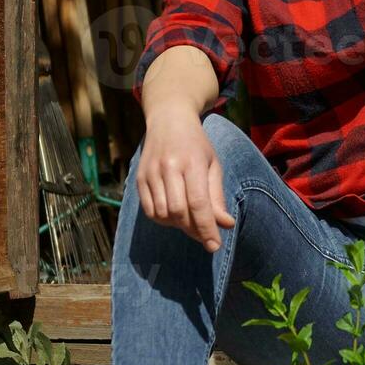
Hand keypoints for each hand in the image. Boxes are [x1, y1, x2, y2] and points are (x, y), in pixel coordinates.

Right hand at [136, 105, 236, 251]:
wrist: (168, 119)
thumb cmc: (196, 145)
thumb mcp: (213, 164)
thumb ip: (217, 196)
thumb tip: (226, 225)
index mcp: (192, 162)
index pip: (198, 203)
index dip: (206, 228)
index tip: (215, 246)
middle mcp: (168, 167)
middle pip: (179, 212)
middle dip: (193, 229)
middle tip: (204, 234)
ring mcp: (150, 173)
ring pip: (163, 214)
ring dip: (178, 225)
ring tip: (190, 220)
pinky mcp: (139, 178)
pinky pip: (149, 211)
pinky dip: (163, 220)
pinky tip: (174, 214)